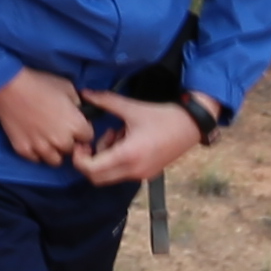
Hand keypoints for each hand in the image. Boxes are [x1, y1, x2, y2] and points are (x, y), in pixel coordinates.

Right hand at [0, 70, 96, 166]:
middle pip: (72, 150)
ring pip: (55, 160)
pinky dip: (36, 151)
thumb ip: (78, 103)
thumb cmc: (40, 84)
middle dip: (69, 140)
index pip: (88, 136)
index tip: (75, 123)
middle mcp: (61, 141)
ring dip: (54, 150)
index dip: (82, 128)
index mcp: (75, 125)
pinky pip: (36, 159)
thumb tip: (79, 111)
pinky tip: (34, 139)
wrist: (10, 87)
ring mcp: (42, 148)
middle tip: (59, 129)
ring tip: (48, 138)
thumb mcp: (67, 87)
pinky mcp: (24, 150)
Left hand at [74, 96, 203, 188]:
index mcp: (127, 155)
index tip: (81, 143)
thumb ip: (106, 101)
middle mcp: (133, 170)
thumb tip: (85, 93)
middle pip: (97, 178)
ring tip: (116, 135)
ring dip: (105, 158)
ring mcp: (141, 175)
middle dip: (90, 160)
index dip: (79, 158)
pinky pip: (123, 173)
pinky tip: (126, 140)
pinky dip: (117, 160)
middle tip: (92, 141)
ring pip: (109, 176)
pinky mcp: (147, 174)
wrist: (191, 126)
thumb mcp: (132, 108)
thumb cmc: (162, 116)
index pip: (91, 169)